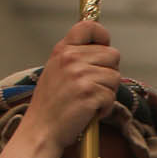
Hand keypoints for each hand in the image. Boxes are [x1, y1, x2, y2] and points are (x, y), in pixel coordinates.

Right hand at [0, 20, 123, 157]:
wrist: (41, 131)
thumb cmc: (52, 105)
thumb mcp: (57, 72)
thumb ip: (75, 58)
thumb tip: (104, 49)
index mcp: (62, 50)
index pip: (89, 26)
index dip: (102, 36)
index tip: (103, 47)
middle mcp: (71, 59)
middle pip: (113, 55)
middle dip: (108, 73)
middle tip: (92, 88)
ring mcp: (80, 76)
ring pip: (115, 77)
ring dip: (107, 93)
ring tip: (87, 102)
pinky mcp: (89, 94)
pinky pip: (112, 97)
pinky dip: (105, 108)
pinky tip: (89, 113)